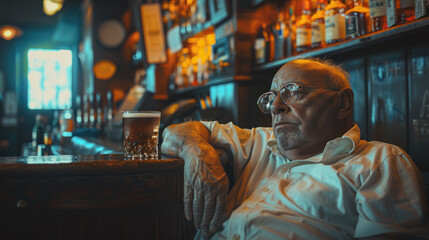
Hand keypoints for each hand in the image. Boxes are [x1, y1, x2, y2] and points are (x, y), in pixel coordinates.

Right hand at [161, 122, 228, 237]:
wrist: (197, 150)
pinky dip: (188, 209)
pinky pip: (188, 199)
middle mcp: (210, 186)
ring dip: (198, 219)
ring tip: (198, 227)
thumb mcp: (223, 174)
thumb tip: (224, 206)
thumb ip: (223, 189)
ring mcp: (198, 185)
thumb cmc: (212, 162)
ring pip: (198, 207)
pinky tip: (189, 217)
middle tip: (205, 233)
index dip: (216, 221)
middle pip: (208, 210)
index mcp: (221, 185)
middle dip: (206, 224)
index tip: (213, 229)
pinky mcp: (188, 182)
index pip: (220, 208)